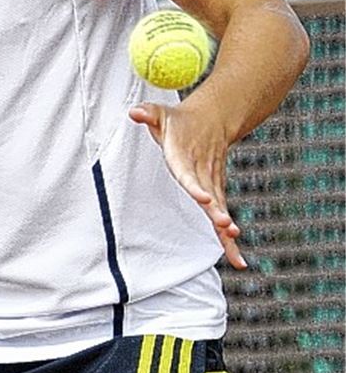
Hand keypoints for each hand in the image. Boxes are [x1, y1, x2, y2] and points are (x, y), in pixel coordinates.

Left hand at [129, 101, 246, 269]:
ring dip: (226, 232)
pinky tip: (238, 261)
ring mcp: (212, 186)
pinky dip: (229, 240)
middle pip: (211, 197)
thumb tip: (134, 112)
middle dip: (218, 213)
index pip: (188, 174)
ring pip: (220, 211)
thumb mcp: (160, 114)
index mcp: (184, 159)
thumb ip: (148, 114)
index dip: (196, 186)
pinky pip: (221, 220)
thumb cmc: (177, 122)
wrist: (210, 121)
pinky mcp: (216, 195)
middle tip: (227, 227)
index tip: (205, 198)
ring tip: (235, 252)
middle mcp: (201, 175)